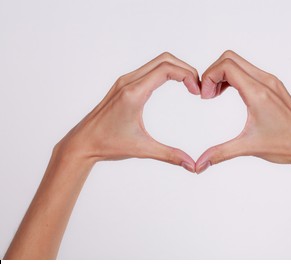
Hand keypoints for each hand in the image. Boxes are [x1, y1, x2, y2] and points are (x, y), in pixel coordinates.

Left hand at [57, 52, 198, 171]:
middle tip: (197, 87)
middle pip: (164, 60)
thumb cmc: (108, 144)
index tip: (197, 91)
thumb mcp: (142, 150)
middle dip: (185, 69)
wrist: (82, 142)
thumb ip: (170, 155)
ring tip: (189, 86)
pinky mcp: (123, 85)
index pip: (166, 69)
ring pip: (157, 62)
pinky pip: (149, 69)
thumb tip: (192, 166)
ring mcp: (125, 82)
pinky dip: (165, 72)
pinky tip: (173, 85)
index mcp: (134, 93)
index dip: (187, 75)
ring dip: (176, 69)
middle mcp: (129, 82)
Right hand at [196, 50, 290, 172]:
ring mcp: (271, 82)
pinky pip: (248, 71)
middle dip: (212, 73)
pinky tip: (229, 94)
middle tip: (207, 95)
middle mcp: (265, 81)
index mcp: (258, 92)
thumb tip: (199, 166)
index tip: (204, 97)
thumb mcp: (248, 148)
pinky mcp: (274, 87)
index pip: (227, 66)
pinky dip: (233, 77)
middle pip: (230, 58)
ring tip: (215, 96)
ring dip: (222, 75)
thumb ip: (220, 154)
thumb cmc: (285, 145)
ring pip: (239, 63)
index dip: (209, 77)